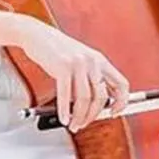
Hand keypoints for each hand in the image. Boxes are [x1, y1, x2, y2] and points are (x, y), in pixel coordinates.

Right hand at [13, 17, 128, 131]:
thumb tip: (94, 104)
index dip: (121, 102)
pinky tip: (63, 118)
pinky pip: (67, 95)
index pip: (121, 84)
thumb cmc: (56, 49)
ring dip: (79, 117)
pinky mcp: (63, 67)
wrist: (37, 34)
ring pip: (85, 99)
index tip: (114, 113)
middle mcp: (92, 61)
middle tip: (83, 123)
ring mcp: (78, 63)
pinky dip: (65, 111)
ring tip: (73, 124)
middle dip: (93, 116)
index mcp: (99, 60)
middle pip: (101, 97)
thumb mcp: (79, 59)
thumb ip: (88, 78)